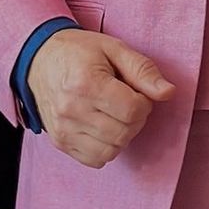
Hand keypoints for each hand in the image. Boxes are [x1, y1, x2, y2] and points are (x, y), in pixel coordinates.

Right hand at [26, 29, 175, 168]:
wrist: (39, 59)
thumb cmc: (79, 51)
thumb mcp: (114, 48)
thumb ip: (143, 70)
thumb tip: (169, 92)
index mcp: (87, 83)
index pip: (133, 110)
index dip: (144, 101)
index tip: (136, 91)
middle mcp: (72, 110)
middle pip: (124, 133)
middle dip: (135, 119)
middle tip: (127, 101)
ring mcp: (63, 130)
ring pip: (112, 150)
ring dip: (122, 135)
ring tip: (113, 113)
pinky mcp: (60, 142)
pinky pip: (95, 160)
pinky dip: (106, 147)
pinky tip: (102, 127)